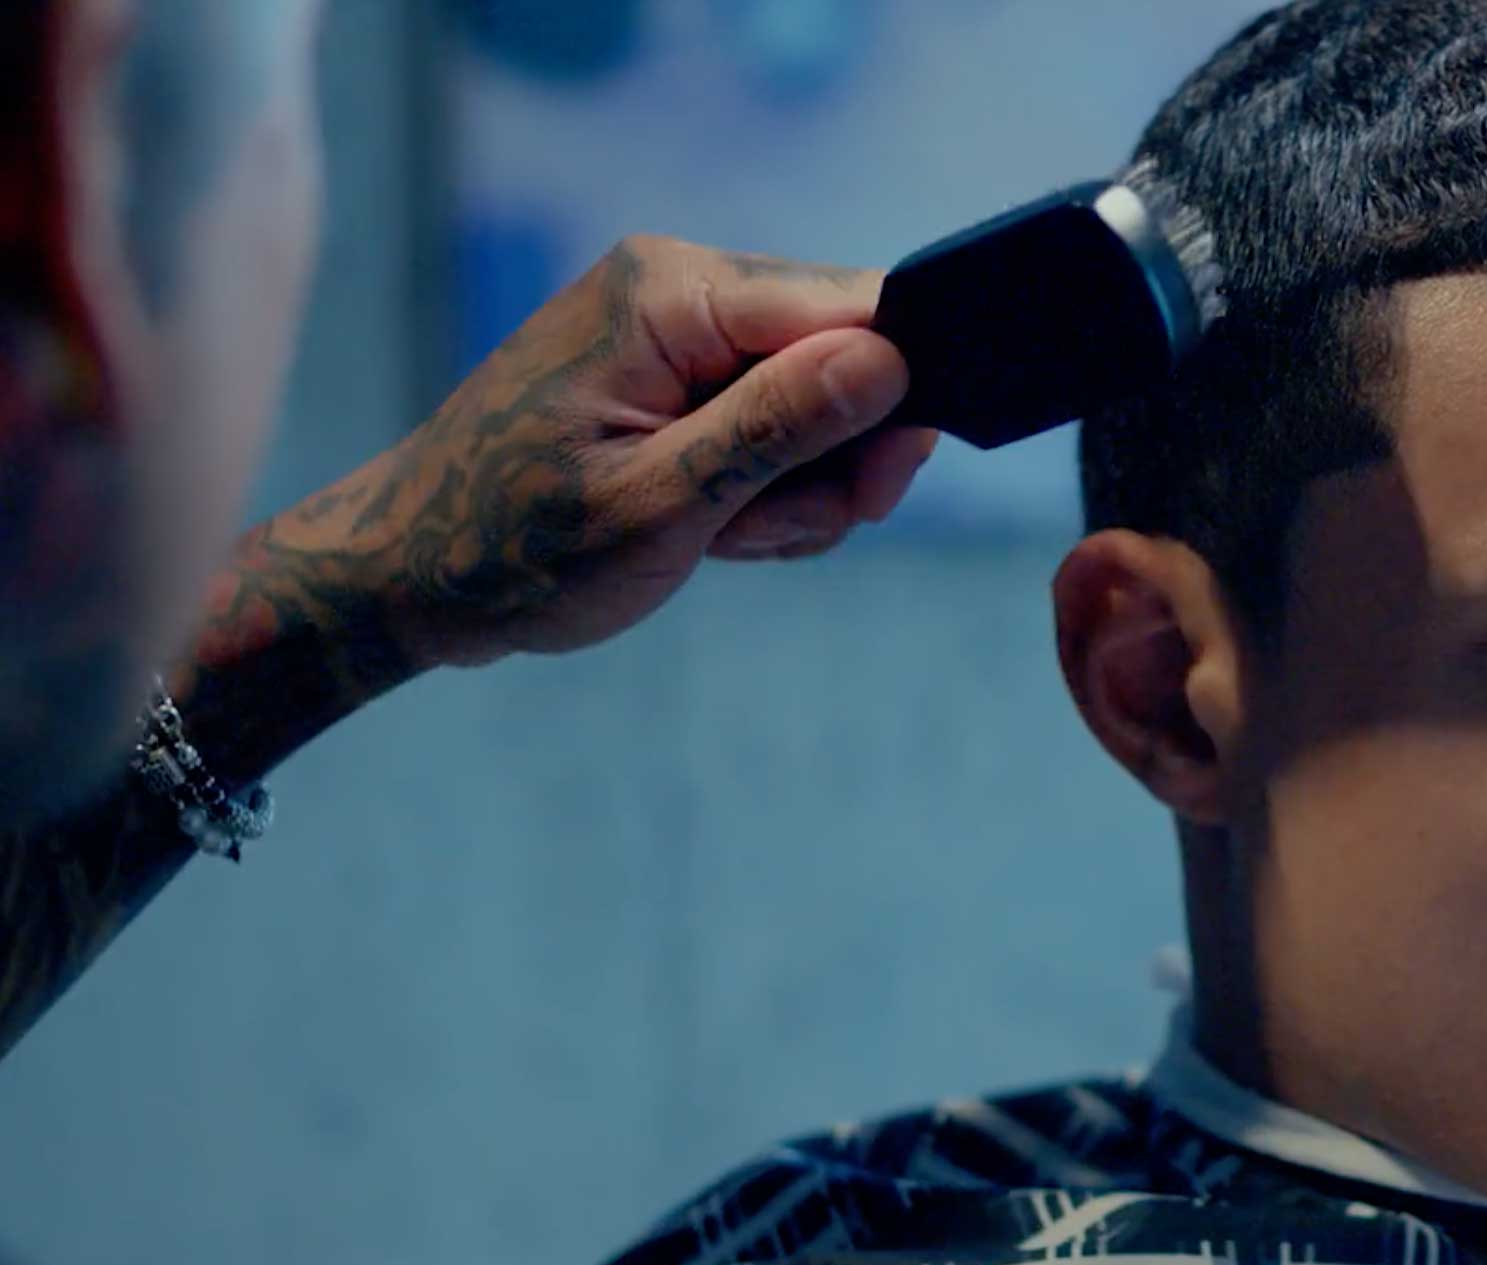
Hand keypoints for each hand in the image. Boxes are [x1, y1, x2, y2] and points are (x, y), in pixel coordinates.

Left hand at [209, 234, 937, 688]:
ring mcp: (675, 328)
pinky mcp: (674, 371)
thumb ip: (777, 425)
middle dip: (832, 460)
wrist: (413, 575)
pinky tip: (710, 528)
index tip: (865, 493)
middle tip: (760, 531)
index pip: (853, 309)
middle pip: (846, 355)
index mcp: (670, 291)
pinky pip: (776, 420)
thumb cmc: (514, 549)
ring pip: (821, 400)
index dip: (887, 403)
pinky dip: (765, 489)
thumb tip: (889, 359)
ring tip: (718, 537)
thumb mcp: (660, 503)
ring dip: (796, 488)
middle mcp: (677, 285)